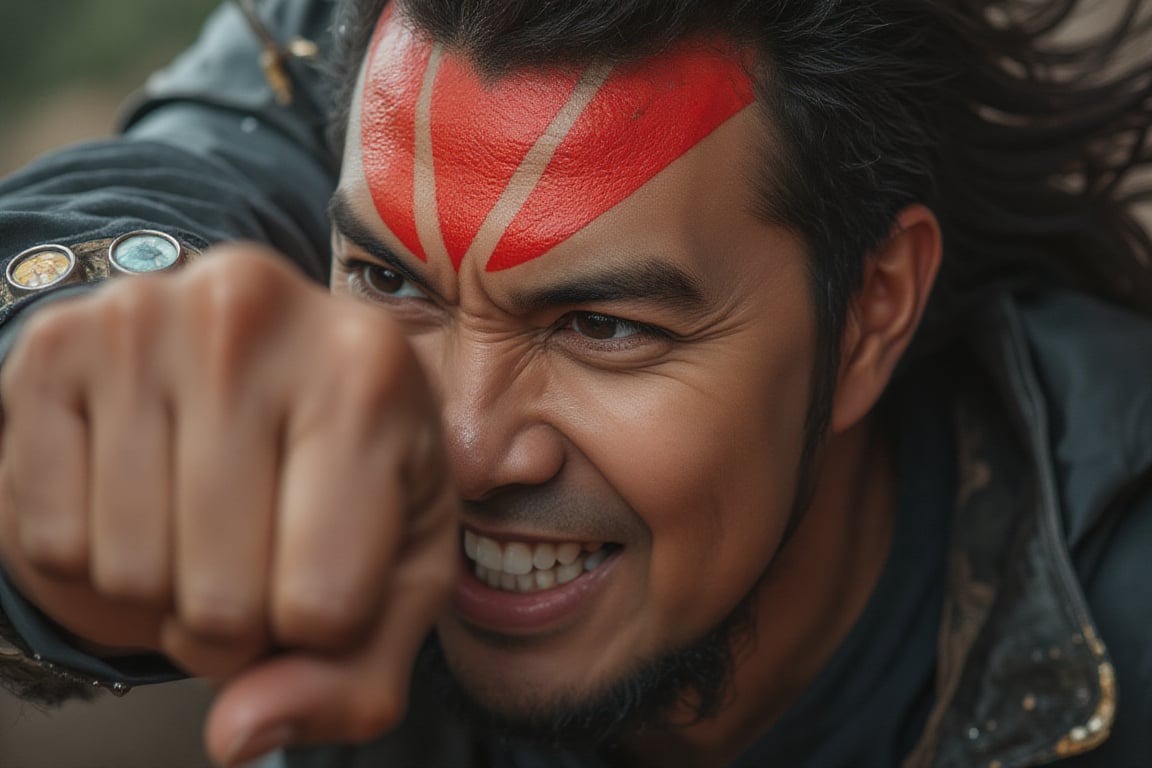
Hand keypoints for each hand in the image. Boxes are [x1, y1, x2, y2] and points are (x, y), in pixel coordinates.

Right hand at [0, 245, 459, 763]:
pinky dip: (91, 549)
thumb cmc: (352, 470)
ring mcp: (142, 321)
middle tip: (256, 553)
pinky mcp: (53, 345)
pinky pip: (46, 536)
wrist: (268, 359)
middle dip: (236, 622)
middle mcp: (254, 321)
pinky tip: (141, 489)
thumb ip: (353, 675)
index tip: (323, 574)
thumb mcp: (398, 567)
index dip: (316, 634)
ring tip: (202, 521)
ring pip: (127, 572)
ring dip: (163, 590)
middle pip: (220, 600)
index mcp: (371, 373)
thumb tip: (240, 734)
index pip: (325, 605)